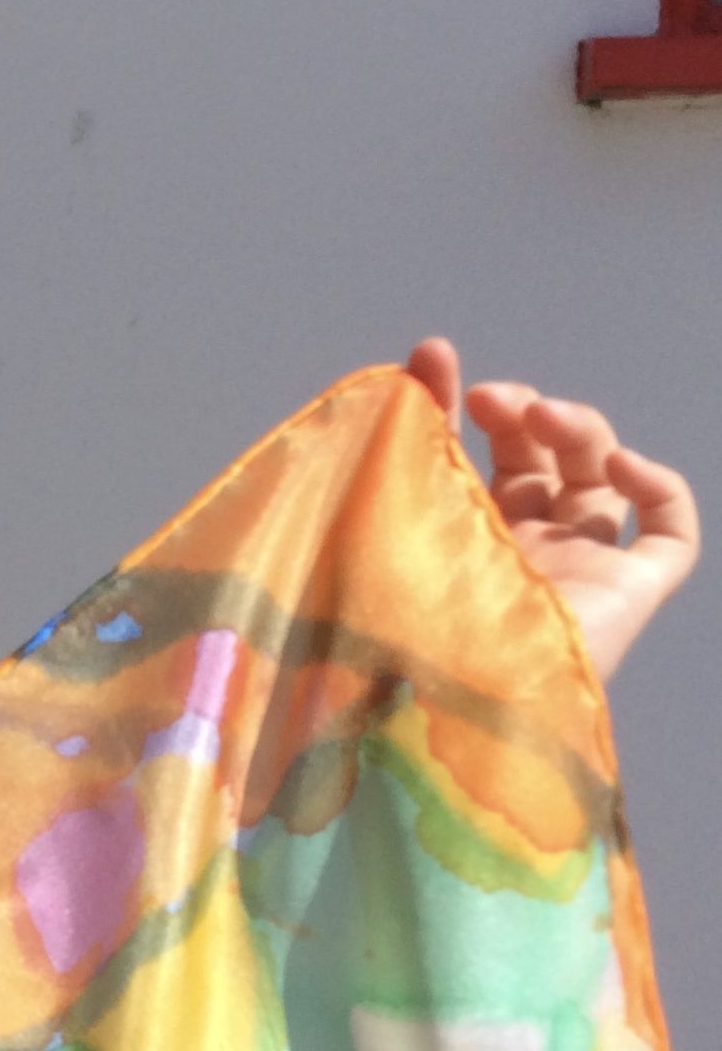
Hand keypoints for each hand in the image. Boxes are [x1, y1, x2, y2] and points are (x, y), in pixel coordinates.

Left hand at [406, 337, 698, 682]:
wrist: (423, 701)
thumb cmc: (381, 622)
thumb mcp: (388, 510)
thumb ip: (406, 431)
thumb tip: (424, 349)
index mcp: (465, 543)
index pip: (491, 459)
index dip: (480, 410)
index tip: (441, 372)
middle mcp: (524, 559)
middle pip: (550, 464)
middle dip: (527, 415)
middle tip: (493, 400)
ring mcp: (578, 576)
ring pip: (602, 483)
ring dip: (579, 431)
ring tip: (539, 413)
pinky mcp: (628, 598)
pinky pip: (669, 535)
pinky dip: (658, 487)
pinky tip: (617, 466)